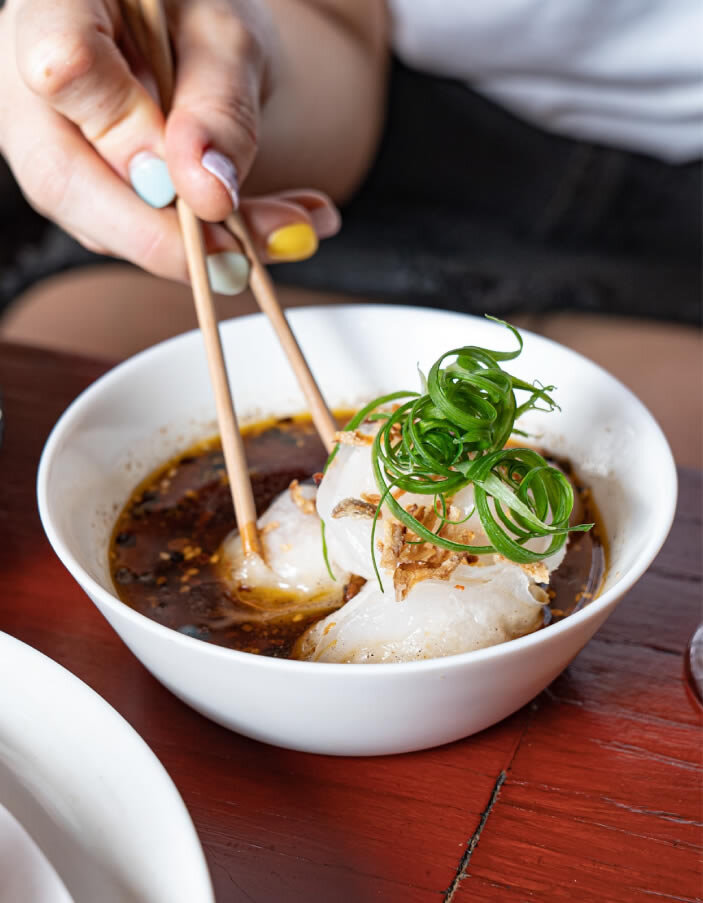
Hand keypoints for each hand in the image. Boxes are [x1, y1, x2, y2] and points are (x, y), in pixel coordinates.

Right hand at [0, 0, 340, 292]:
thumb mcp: (227, 36)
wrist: (188, 27)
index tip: (199, 177)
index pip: (64, 68)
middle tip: (243, 258)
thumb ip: (218, 107)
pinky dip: (200, 244)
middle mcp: (24, 78)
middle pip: (63, 178)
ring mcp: (44, 139)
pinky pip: (128, 231)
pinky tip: (265, 232)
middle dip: (163, 238)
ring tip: (285, 234)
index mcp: (54, 4)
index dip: (131, 136)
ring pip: (96, 221)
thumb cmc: (197, 10)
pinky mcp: (79, 185)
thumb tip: (207, 197)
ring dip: (195, 249)